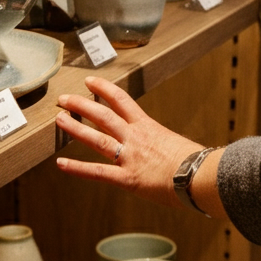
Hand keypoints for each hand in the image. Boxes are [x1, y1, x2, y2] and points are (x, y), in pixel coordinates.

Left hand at [54, 76, 200, 209]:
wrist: (202, 177)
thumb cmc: (198, 164)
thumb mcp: (179, 145)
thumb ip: (166, 145)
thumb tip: (172, 151)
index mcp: (148, 126)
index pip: (121, 100)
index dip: (103, 88)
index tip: (90, 82)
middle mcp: (135, 137)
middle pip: (102, 115)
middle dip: (81, 105)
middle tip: (64, 98)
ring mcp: (129, 157)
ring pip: (96, 138)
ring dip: (75, 128)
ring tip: (58, 119)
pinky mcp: (127, 178)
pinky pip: (97, 173)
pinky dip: (77, 169)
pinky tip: (61, 164)